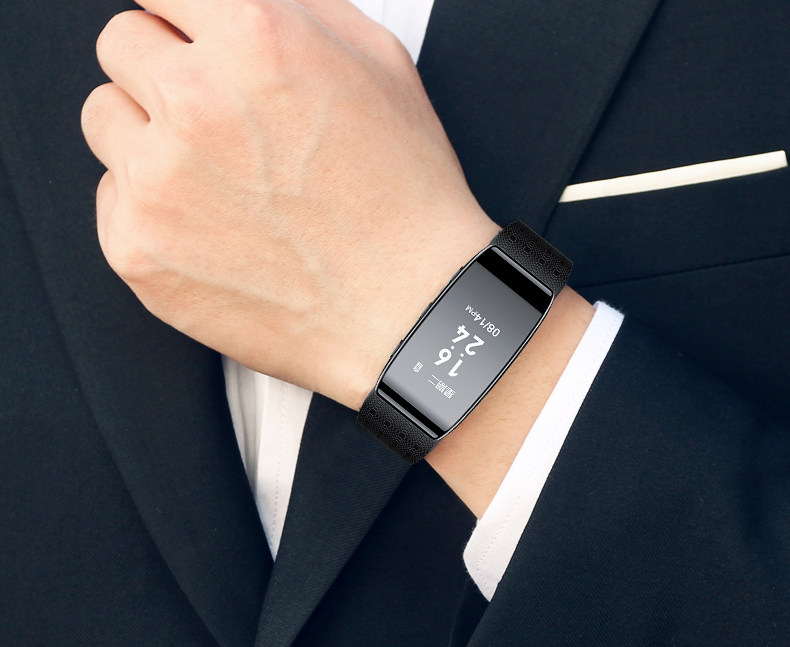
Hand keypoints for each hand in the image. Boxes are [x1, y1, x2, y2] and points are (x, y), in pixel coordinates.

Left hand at [81, 0, 498, 409]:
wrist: (407, 309)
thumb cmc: (405, 199)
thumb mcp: (379, 66)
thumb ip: (296, 11)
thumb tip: (237, 4)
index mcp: (254, 42)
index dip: (179, 17)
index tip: (181, 36)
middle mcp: (196, 103)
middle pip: (121, 46)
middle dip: (162, 69)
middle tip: (210, 113)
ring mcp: (158, 181)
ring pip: (104, 118)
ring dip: (147, 133)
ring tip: (214, 173)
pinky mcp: (138, 249)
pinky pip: (111, 197)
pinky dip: (149, 204)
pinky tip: (211, 224)